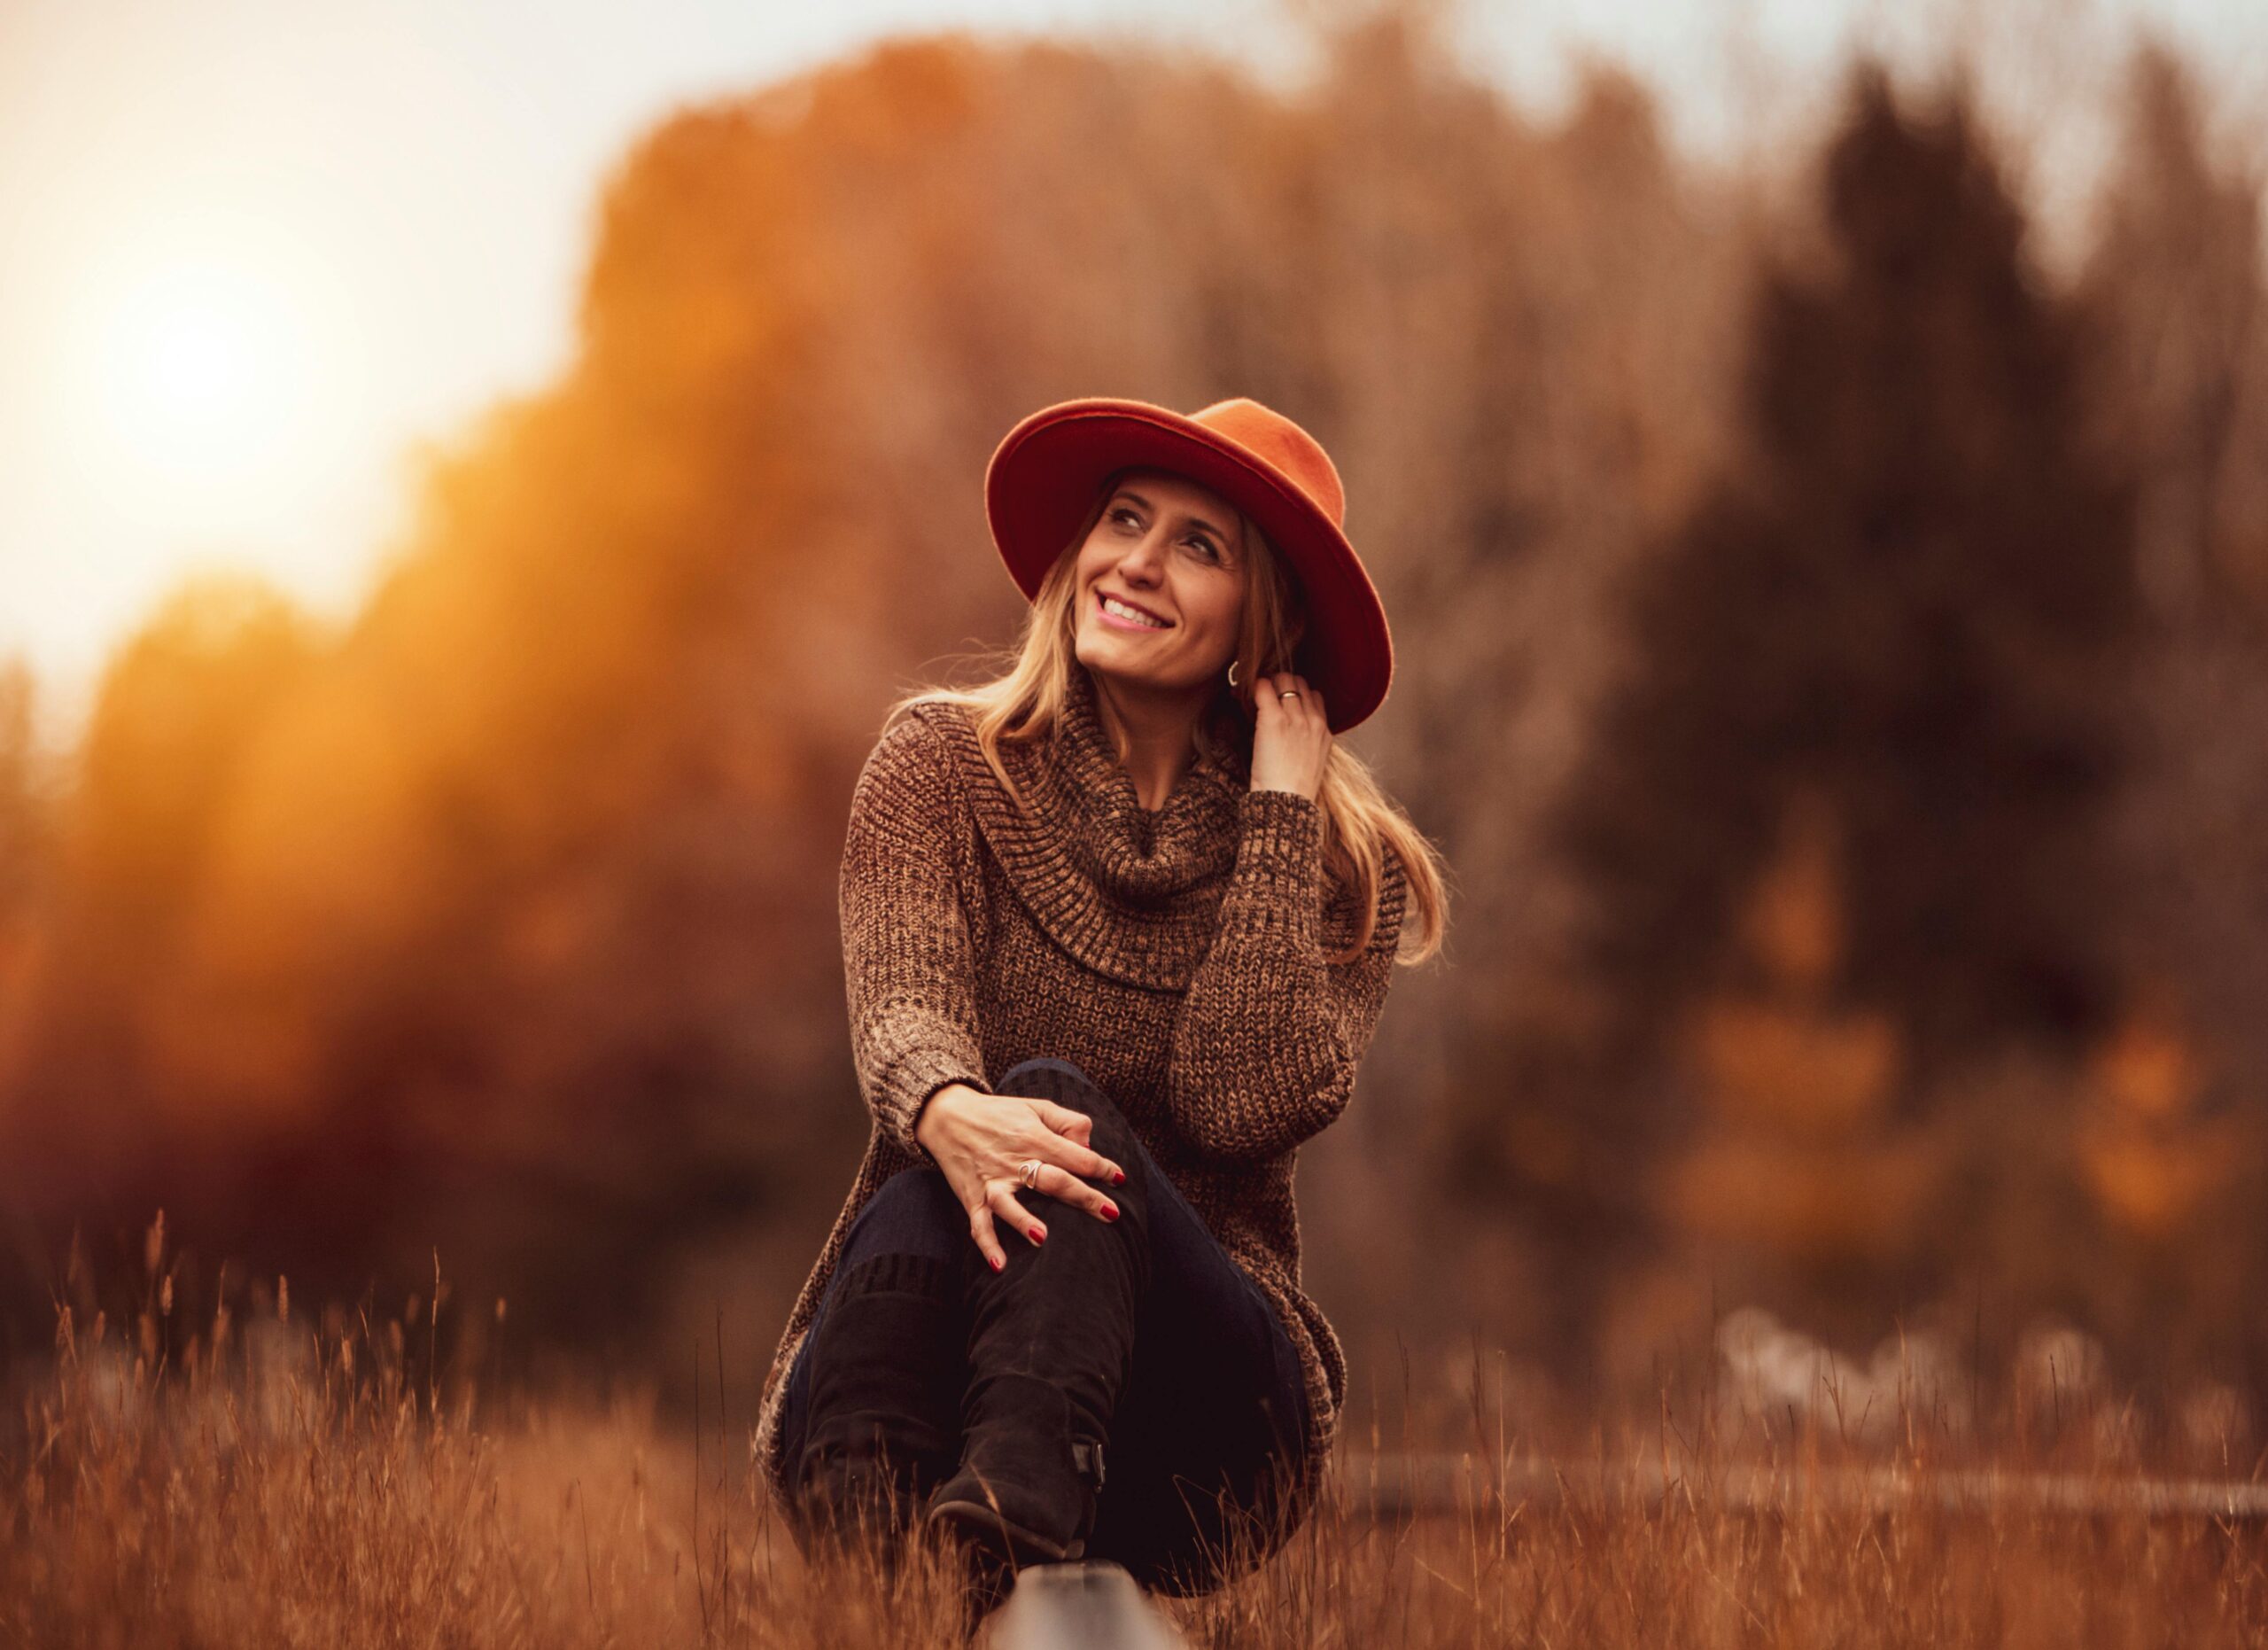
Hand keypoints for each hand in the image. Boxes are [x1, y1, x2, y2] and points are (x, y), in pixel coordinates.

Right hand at [913, 1082, 1127, 1271]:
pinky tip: (1000, 1265)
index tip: (1120, 1179)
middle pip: (1053, 1180)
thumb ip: (1068, 1122)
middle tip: (1111, 1214)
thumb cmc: (1000, 1113)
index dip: (1100, 1167)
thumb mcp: (1037, 1107)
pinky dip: (987, 1244)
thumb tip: (1089, 1148)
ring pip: (1009, 1203)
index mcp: (1034, 1136)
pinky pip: (979, 1224)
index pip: (1075, 1155)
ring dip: (1023, 1221)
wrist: (947, 1115)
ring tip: (1042, 1238)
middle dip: (1082, 1197)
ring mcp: (992, 1181)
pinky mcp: (973, 1197)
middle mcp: (1014, 1160)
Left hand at [1248, 672, 1330, 800]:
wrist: (1287, 803)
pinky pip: (1264, 688)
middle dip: (1281, 682)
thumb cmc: (1293, 790)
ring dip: (1267, 683)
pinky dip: (1253, 687)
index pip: (1314, 695)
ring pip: (1283, 680)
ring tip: (1253, 693)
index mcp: (1324, 731)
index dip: (1296, 693)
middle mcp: (1312, 719)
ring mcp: (1294, 717)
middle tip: (1264, 692)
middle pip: (1299, 682)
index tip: (1280, 698)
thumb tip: (1290, 732)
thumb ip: (1307, 741)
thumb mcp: (1311, 763)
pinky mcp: (1274, 719)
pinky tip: (1242, 693)